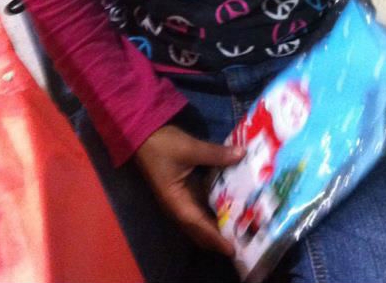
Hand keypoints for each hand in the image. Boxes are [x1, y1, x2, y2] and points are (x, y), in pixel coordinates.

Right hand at [134, 124, 244, 254]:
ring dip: (216, 224)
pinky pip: (200, 205)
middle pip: (200, 230)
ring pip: (200, 219)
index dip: (216, 238)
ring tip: (239, 226)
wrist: (143, 136)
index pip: (199, 227)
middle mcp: (178, 206)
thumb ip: (216, 154)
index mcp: (176, 202)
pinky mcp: (183, 190)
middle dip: (218, 237)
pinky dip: (213, 209)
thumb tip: (241, 154)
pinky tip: (230, 204)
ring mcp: (180, 199)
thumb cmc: (162, 145)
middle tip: (242, 239)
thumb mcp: (190, 148)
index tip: (233, 249)